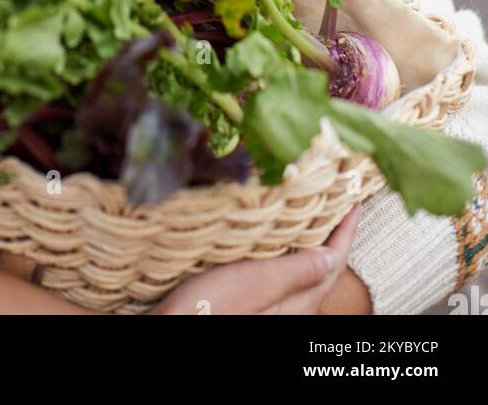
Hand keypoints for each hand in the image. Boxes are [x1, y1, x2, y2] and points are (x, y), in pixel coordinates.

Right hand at [151, 204, 361, 314]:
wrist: (170, 329)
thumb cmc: (207, 310)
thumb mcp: (254, 284)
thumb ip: (295, 271)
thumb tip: (332, 256)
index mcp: (297, 305)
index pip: (333, 261)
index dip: (346, 228)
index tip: (355, 197)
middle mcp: (289, 309)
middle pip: (321, 265)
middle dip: (329, 231)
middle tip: (334, 197)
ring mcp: (270, 308)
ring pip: (300, 269)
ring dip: (307, 239)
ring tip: (309, 209)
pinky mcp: (251, 304)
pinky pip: (280, 273)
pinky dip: (285, 249)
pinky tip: (273, 238)